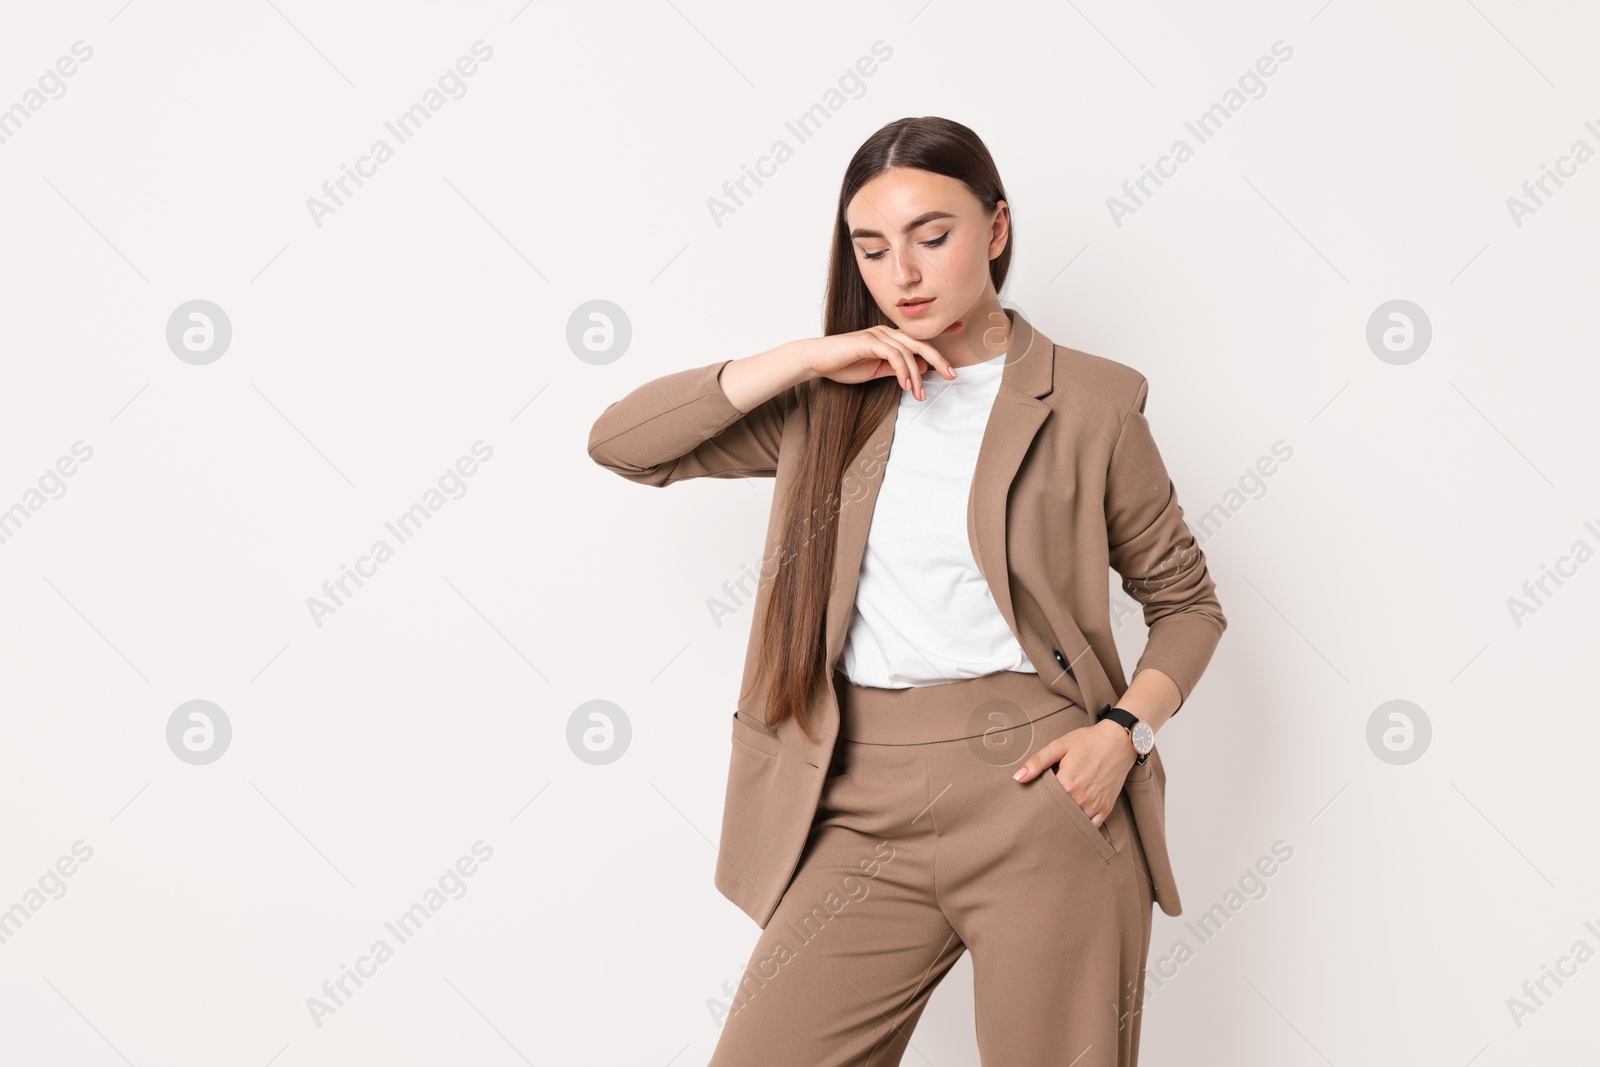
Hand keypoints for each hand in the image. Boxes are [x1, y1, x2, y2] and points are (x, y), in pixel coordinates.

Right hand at [790, 327, 955, 400]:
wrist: (817, 360)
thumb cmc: (843, 365)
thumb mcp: (876, 371)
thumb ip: (898, 369)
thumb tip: (921, 369)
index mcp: (889, 338)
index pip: (919, 336)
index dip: (941, 333)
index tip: (961, 330)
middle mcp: (886, 332)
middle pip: (920, 343)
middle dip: (939, 358)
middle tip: (952, 375)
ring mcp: (877, 335)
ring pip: (908, 352)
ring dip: (916, 376)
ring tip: (919, 395)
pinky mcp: (869, 341)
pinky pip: (893, 355)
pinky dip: (902, 371)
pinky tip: (905, 385)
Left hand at [1011, 720, 1136, 826]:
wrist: (1120, 740)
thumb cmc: (1089, 741)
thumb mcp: (1060, 745)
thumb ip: (1038, 762)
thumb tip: (1018, 778)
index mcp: (1068, 782)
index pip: (1045, 802)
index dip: (1036, 803)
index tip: (1030, 805)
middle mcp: (1082, 797)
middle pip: (1058, 814)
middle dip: (1048, 815)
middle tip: (1038, 817)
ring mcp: (1095, 804)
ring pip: (1074, 823)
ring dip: (1064, 822)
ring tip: (1053, 819)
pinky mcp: (1106, 808)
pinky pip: (1091, 827)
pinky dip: (1081, 827)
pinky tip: (1072, 825)